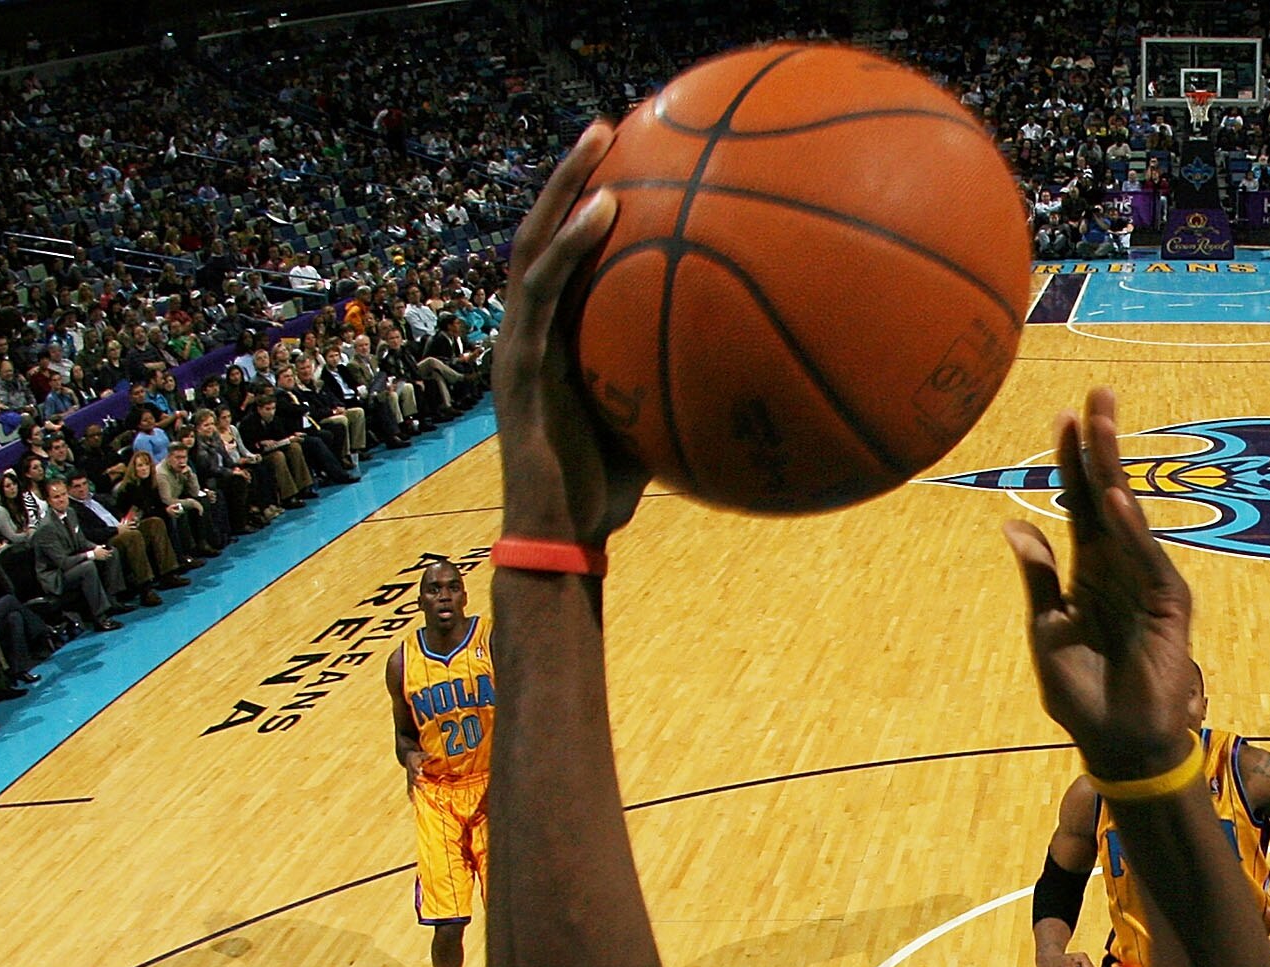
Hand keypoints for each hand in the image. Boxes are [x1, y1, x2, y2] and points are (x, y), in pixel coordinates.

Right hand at [493, 123, 646, 547]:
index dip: (585, 208)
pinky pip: (543, 290)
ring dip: (564, 187)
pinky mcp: (521, 364)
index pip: (564, 258)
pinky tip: (603, 211)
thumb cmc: (609, 492)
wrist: (564, 538)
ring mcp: (519, 344)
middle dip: (572, 175)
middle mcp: (528, 330)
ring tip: (599, 140)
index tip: (627, 162)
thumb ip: (678, 386)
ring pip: (532, 244)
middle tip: (606, 125)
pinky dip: (570, 245)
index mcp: (554, 339)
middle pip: (542, 232)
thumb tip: (750, 366)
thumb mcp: (652, 424)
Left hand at [1003, 388, 1195, 781]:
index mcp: (1088, 569)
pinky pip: (1146, 558)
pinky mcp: (1168, 604)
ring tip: (1102, 424)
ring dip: (1114, 469)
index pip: (1078, 502)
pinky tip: (1114, 497)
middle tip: (1097, 392)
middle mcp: (1119, 565)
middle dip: (1101, 444)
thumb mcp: (1046, 630)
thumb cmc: (1081, 695)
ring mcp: (1146, 580)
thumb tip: (1013, 524)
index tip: (1063, 413)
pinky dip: (1131, 528)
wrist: (1117, 743)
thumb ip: (1038, 578)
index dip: (1071, 460)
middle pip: (1107, 492)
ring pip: (1128, 514)